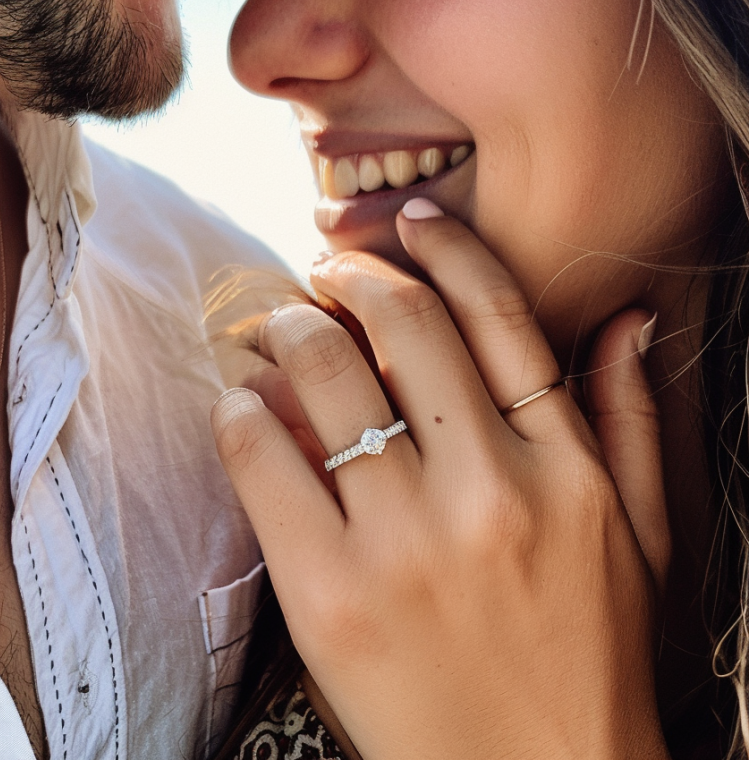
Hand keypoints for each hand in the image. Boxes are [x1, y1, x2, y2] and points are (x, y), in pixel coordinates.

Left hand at [211, 206, 670, 759]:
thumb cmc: (590, 657)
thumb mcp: (642, 539)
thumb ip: (631, 422)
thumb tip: (627, 322)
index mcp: (562, 468)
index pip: (499, 313)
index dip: (446, 249)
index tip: (410, 225)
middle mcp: (487, 490)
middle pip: (401, 323)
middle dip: (347, 276)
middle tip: (322, 276)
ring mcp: (404, 541)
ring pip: (323, 374)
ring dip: (286, 327)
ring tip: (273, 327)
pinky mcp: (328, 594)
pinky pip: (263, 457)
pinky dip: (239, 409)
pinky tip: (239, 399)